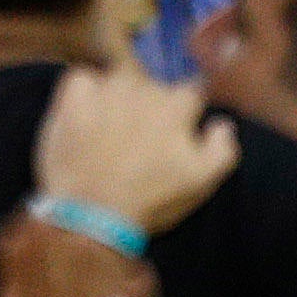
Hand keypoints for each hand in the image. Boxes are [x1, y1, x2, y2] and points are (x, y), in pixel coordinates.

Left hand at [33, 63, 241, 238]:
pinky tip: (85, 117)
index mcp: (176, 104)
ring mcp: (106, 89)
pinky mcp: (73, 98)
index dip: (184, 115)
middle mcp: (143, 86)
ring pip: (120, 81)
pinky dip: (85, 94)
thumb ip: (222, 148)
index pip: (190, 93)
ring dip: (120, 99)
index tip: (174, 137)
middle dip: (151, 109)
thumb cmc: (150, 200)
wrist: (91, 216)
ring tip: (111, 132)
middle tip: (141, 143)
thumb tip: (221, 123)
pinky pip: (82, 80)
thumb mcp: (201, 182)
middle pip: (154, 87)